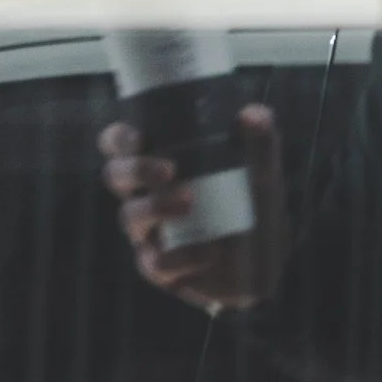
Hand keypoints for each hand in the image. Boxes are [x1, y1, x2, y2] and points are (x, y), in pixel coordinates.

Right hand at [101, 104, 288, 312]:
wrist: (265, 263)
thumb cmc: (250, 206)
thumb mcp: (261, 171)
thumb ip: (260, 141)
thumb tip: (253, 114)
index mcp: (159, 165)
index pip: (119, 144)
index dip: (119, 138)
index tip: (140, 136)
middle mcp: (146, 196)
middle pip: (115, 175)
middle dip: (136, 169)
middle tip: (170, 169)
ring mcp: (149, 233)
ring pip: (130, 216)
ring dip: (157, 206)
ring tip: (190, 202)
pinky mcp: (161, 268)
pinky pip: (156, 263)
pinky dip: (183, 256)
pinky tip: (209, 252)